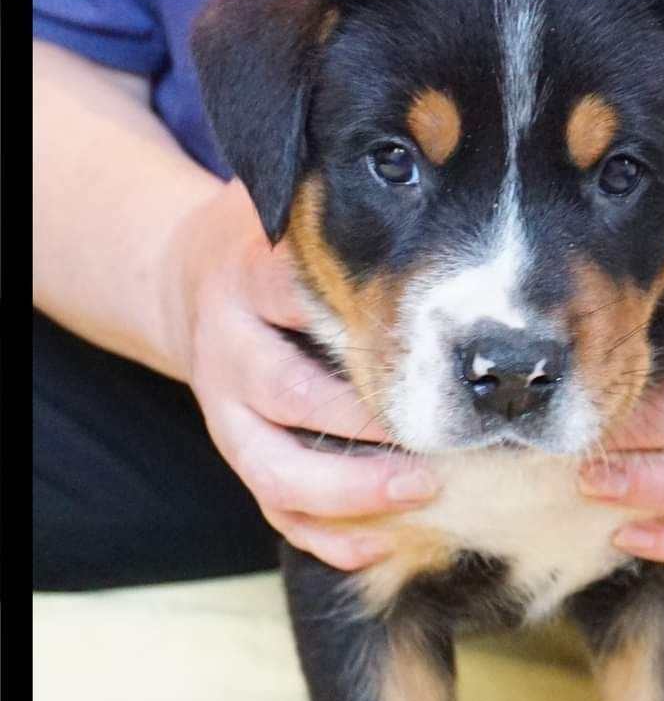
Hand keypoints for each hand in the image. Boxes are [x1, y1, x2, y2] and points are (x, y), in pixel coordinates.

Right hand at [167, 180, 437, 569]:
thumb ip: (343, 197)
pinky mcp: (232, 450)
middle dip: (366, 423)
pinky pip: (270, 509)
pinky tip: (382, 542)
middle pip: (290, 394)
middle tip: (444, 435)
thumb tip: (435, 158)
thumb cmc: (268, 244)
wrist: (183, 282)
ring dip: (349, 491)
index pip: (298, 294)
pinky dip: (323, 536)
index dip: (363, 320)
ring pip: (273, 467)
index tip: (434, 340)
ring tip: (422, 492)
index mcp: (249, 275)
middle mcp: (230, 346)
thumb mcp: (289, 201)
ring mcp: (225, 408)